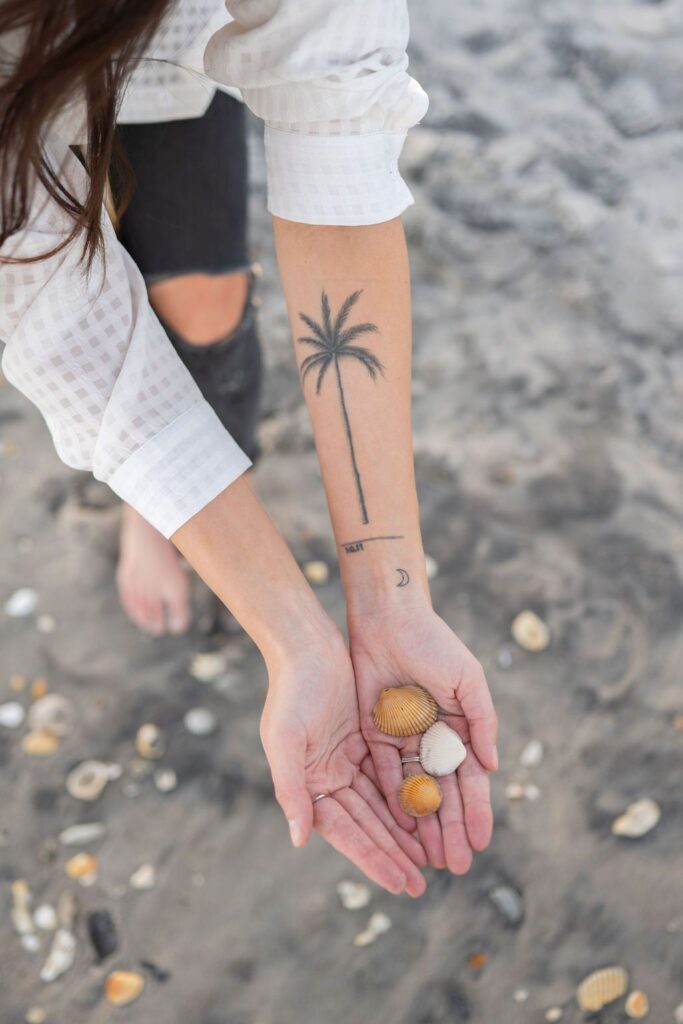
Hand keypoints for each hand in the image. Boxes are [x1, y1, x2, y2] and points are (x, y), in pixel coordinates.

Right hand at [260, 625, 426, 896]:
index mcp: (306, 783)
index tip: (399, 883)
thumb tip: (299, 839)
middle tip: (421, 884)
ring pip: (382, 804)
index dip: (372, 858)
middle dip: (393, 854)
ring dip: (403, 831)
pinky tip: (427, 815)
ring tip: (430, 859)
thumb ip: (291, 790)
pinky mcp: (365, 739)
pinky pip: (390, 775)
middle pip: (367, 824)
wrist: (307, 644)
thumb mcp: (285, 739)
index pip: (346, 831)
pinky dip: (406, 796)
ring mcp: (347, 759)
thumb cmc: (291, 690)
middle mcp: (327, 777)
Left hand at [349, 601, 497, 874]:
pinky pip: (383, 773)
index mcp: (460, 727)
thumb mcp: (467, 680)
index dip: (475, 811)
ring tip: (429, 859)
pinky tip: (399, 829)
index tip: (481, 842)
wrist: (388, 617)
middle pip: (442, 794)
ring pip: (414, 791)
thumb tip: (493, 766)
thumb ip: (483, 721)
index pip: (469, 780)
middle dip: (449, 829)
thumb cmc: (434, 642)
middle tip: (456, 866)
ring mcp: (403, 739)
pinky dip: (392, 800)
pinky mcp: (374, 734)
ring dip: (422, 825)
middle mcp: (432, 738)